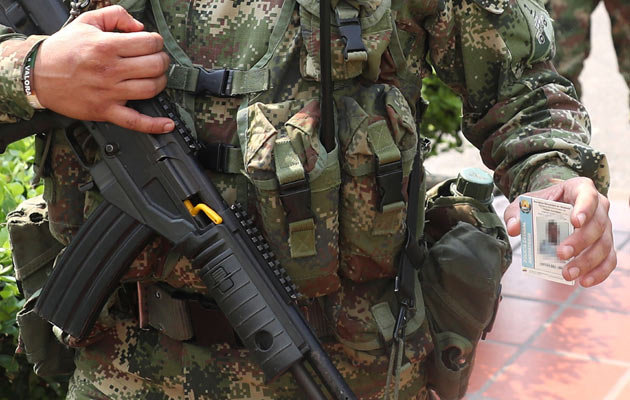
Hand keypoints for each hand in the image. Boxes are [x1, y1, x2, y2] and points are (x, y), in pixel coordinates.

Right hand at [33, 5, 172, 133]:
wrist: (37, 74)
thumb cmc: (63, 50)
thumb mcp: (87, 22)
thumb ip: (116, 15)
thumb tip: (140, 27)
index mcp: (106, 46)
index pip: (150, 43)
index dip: (156, 42)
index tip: (152, 44)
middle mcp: (110, 70)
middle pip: (155, 66)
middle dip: (162, 60)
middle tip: (157, 60)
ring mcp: (109, 93)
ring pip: (151, 89)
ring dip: (160, 83)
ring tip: (155, 78)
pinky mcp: (105, 111)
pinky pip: (135, 121)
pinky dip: (154, 125)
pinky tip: (167, 124)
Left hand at [503, 177, 615, 286]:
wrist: (550, 209)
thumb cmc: (539, 204)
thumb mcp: (524, 204)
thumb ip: (516, 213)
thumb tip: (513, 228)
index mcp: (580, 189)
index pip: (587, 195)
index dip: (584, 208)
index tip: (575, 222)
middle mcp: (598, 207)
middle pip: (597, 224)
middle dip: (580, 241)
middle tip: (561, 254)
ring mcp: (604, 227)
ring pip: (604, 244)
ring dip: (587, 261)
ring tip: (567, 273)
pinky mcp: (605, 244)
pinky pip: (609, 259)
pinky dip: (599, 272)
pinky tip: (584, 281)